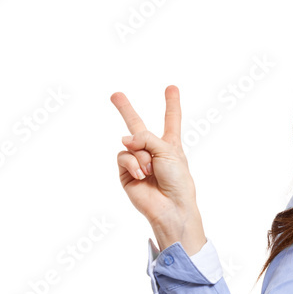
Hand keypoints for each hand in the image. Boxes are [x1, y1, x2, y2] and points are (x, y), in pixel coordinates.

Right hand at [110, 85, 199, 230]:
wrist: (171, 206)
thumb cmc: (177, 180)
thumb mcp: (169, 150)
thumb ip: (146, 137)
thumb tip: (124, 139)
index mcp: (169, 144)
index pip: (171, 120)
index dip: (171, 104)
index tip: (171, 88)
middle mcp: (152, 150)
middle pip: (137, 126)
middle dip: (125, 109)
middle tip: (115, 94)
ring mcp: (137, 161)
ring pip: (129, 144)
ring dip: (141, 156)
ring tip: (151, 170)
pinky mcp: (126, 172)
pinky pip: (123, 157)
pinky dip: (133, 164)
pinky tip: (143, 175)